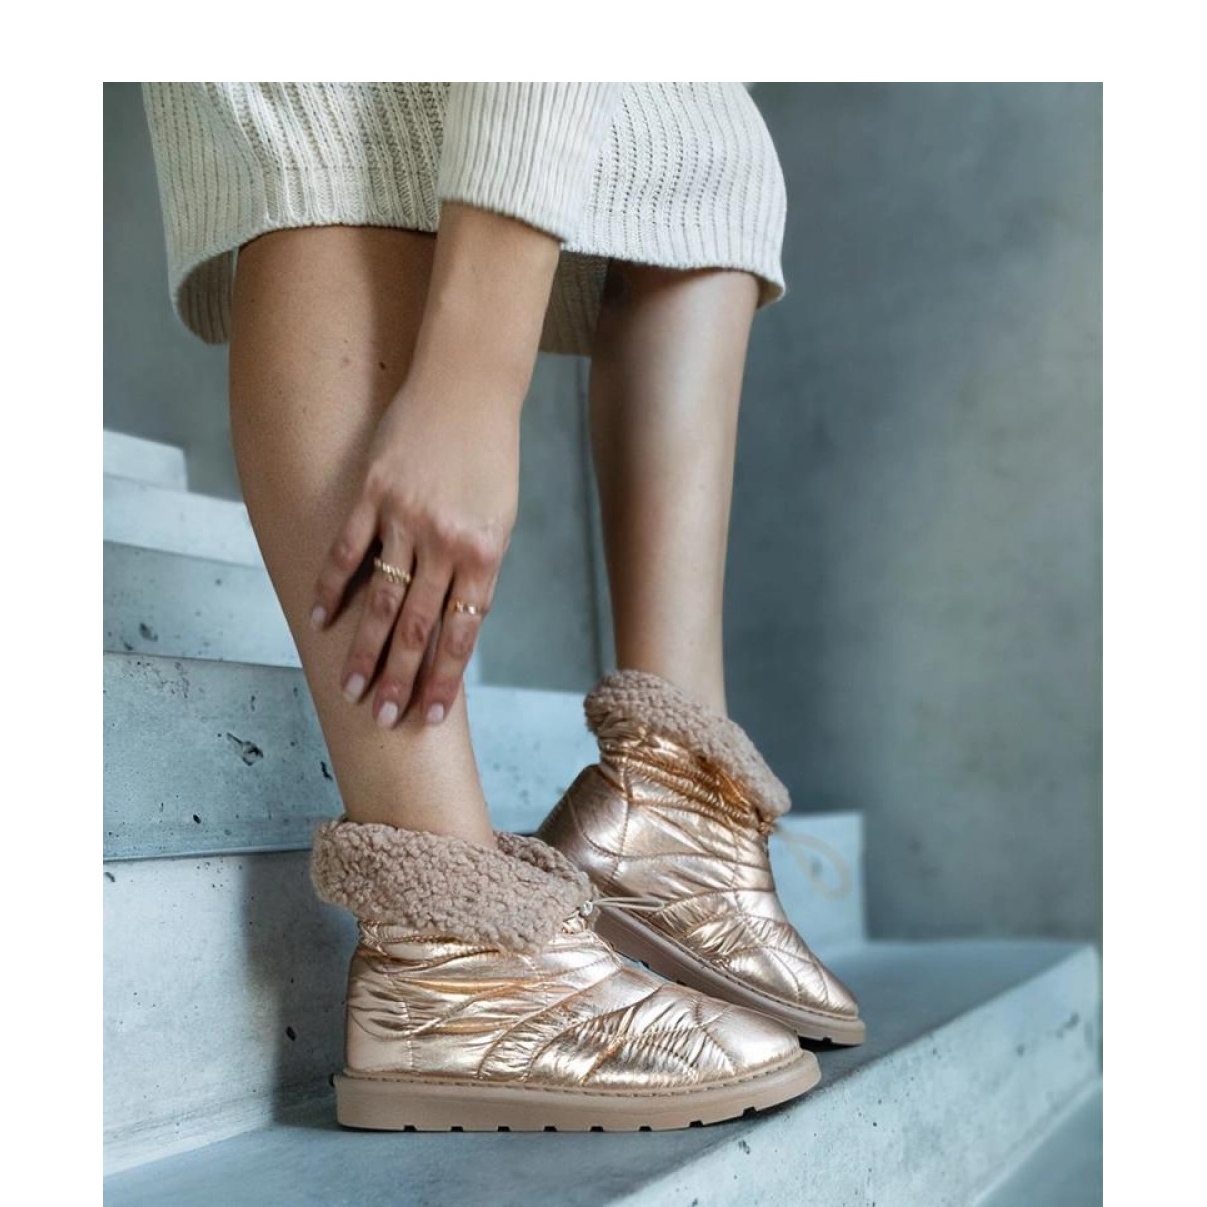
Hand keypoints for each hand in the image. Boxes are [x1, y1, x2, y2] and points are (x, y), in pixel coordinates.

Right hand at [310, 381, 518, 726]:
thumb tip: (456, 619)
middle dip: (400, 678)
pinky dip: (332, 586)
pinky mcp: (374, 492)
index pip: (463, 631)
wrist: (470, 386)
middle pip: (419, 626)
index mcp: (485, 553)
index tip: (430, 716)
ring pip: (382, 598)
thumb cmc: (490, 457)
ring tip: (350, 687)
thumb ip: (477, 568)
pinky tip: (320, 620)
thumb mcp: (500, 517)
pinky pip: (348, 548)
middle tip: (380, 718)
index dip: (445, 678)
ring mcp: (406, 517)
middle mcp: (446, 542)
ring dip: (364, 648)